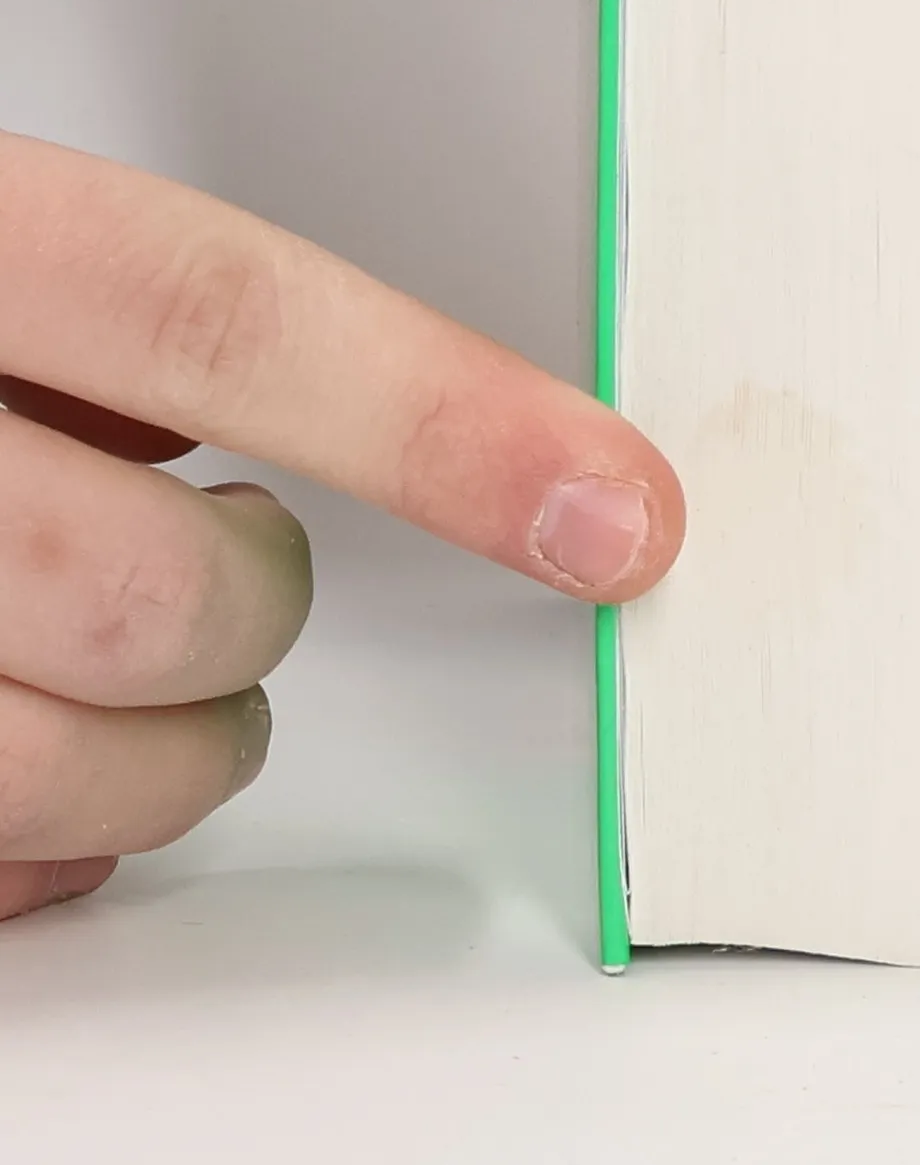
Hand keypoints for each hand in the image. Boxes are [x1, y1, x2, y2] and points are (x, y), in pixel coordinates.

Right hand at [0, 132, 682, 921]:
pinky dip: (43, 853)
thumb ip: (136, 319)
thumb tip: (434, 430)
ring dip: (162, 751)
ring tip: (129, 665)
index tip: (615, 508)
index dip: (444, 419)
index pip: (219, 312)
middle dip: (248, 611)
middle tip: (235, 564)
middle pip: (151, 587)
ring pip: (59, 769)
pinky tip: (23, 750)